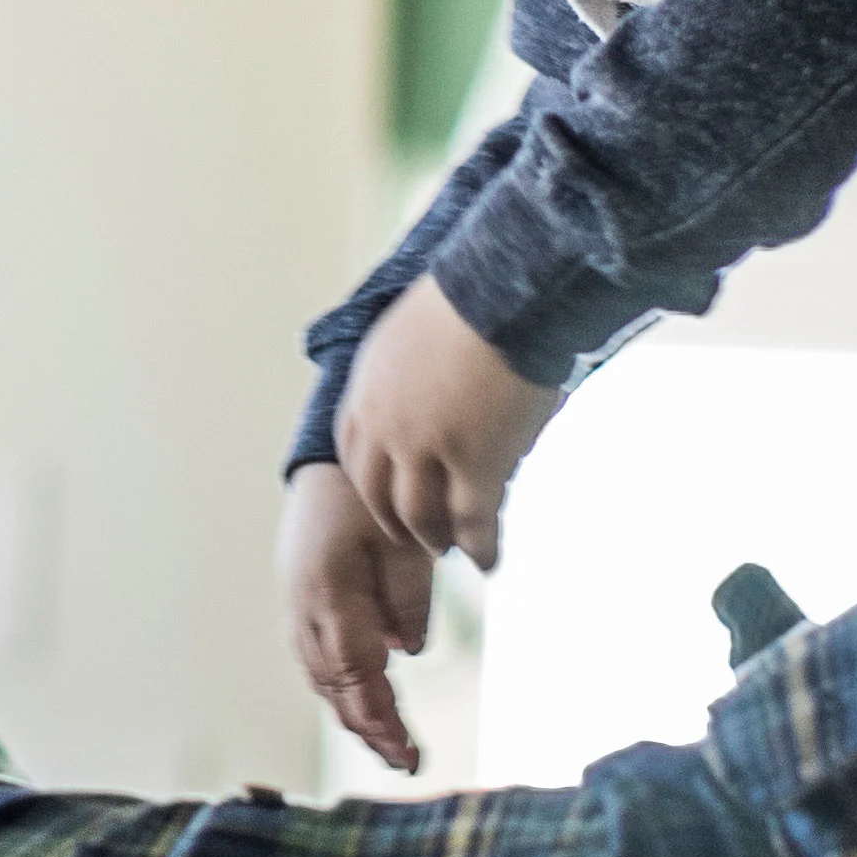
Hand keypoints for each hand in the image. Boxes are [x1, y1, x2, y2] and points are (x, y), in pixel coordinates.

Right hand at [279, 462, 436, 770]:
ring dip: (354, 713)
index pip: (357, 679)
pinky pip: (318, 659)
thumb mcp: (405, 541)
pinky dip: (341, 688)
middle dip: (370, 729)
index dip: (383, 723)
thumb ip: (409, 598)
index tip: (410, 754)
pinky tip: (362, 700)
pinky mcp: (301, 604)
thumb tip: (409, 651)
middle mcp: (304, 612)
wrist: (325, 461)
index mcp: (329, 598)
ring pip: (323, 679)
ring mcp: (297, 609)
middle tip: (407, 761)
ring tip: (388, 742)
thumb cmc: (369, 496)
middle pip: (335, 689)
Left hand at [333, 276, 560, 569]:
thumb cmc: (471, 296)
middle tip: (411, 533)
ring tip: (448, 547)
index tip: (383, 494)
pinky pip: (472, 520)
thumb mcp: (409, 327)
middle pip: (379, 492)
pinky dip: (479, 546)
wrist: (503, 295)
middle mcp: (387, 426)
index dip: (370, 479)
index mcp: (367, 388)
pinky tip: (488, 560)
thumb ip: (406, 362)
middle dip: (393, 519)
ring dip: (433, 536)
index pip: (353, 451)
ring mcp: (427, 450)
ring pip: (420, 515)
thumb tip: (419, 368)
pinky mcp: (474, 463)